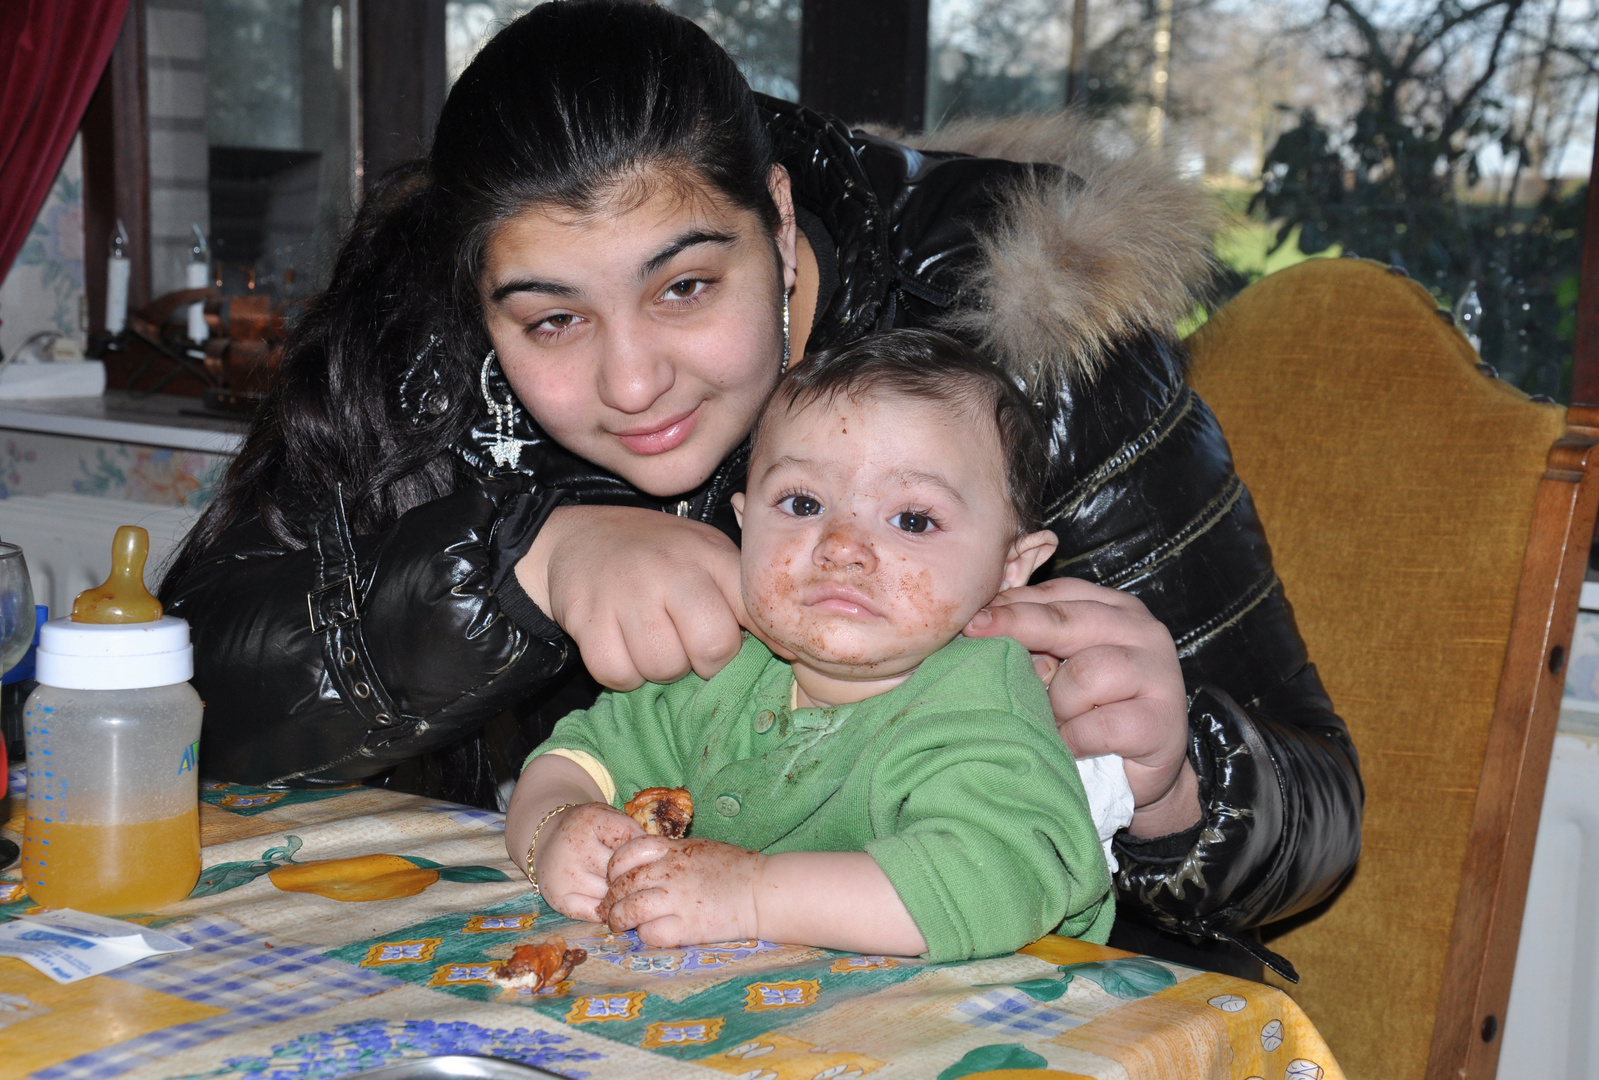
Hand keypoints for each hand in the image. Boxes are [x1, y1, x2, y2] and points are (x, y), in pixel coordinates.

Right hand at [518, 505, 747, 688]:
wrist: (580, 539)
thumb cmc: (658, 557)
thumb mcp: (707, 558)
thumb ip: (744, 599)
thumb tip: (792, 651)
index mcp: (709, 555)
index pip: (754, 609)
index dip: (764, 641)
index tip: (763, 653)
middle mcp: (671, 569)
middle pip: (713, 648)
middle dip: (705, 662)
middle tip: (689, 647)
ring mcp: (627, 592)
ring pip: (663, 668)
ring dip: (659, 669)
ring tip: (653, 642)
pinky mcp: (587, 616)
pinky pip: (617, 673)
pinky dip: (622, 674)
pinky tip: (623, 648)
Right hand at [533, 802, 643, 921]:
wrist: (545, 838)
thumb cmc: (588, 830)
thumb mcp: (608, 817)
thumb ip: (632, 832)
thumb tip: (661, 859)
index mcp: (590, 820)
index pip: (631, 839)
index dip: (645, 850)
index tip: (648, 855)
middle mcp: (574, 847)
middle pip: (621, 871)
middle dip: (635, 875)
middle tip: (642, 878)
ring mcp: (564, 876)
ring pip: (610, 894)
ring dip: (623, 895)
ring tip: (628, 890)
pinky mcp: (558, 898)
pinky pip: (594, 913)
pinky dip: (608, 911)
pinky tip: (612, 902)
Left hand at [599, 837, 762, 947]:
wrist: (763, 891)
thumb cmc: (734, 868)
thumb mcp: (699, 848)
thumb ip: (670, 852)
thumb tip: (641, 862)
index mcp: (674, 849)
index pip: (626, 853)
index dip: (614, 867)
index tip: (615, 878)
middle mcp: (671, 872)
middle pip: (623, 884)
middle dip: (611, 898)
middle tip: (611, 907)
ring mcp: (678, 900)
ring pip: (629, 910)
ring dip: (619, 920)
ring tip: (620, 924)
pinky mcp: (687, 928)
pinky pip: (650, 933)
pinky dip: (645, 935)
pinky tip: (651, 932)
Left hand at [964, 577, 1199, 837]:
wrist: (1138, 775)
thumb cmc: (1089, 714)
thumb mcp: (1060, 667)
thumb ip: (1034, 642)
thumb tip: (978, 624)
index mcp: (1114, 609)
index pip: (1058, 594)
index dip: (1012, 604)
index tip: (969, 616)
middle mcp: (1142, 631)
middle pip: (1067, 621)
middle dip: (1016, 627)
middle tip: (973, 632)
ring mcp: (1159, 673)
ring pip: (1084, 673)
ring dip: (1056, 703)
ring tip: (1049, 722)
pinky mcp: (1161, 721)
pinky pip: (1100, 725)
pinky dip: (1074, 739)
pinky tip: (1067, 747)